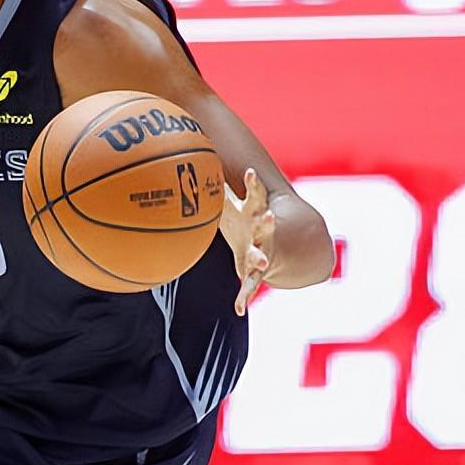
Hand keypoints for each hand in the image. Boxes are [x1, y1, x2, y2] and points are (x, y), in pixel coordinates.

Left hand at [220, 168, 274, 315]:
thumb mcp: (229, 202)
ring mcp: (261, 252)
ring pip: (262, 255)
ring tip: (263, 262)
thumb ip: (214, 184)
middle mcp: (261, 232)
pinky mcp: (255, 272)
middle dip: (269, 220)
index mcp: (254, 212)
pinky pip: (250, 285)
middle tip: (271, 215)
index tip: (251, 172)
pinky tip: (238, 307)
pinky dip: (243, 296)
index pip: (257, 194)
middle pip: (267, 224)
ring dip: (261, 258)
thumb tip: (192, 157)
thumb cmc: (241, 221)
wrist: (265, 248)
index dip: (254, 183)